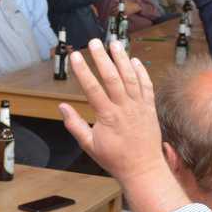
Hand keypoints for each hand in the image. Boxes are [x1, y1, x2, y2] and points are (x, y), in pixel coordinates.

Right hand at [58, 39, 163, 181]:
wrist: (143, 169)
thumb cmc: (115, 159)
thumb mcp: (89, 146)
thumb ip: (74, 125)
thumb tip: (62, 107)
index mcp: (107, 117)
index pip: (92, 89)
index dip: (82, 71)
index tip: (75, 56)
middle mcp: (124, 108)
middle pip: (112, 78)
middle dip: (102, 58)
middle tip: (94, 42)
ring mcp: (139, 107)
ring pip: (131, 78)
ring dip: (122, 59)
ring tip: (114, 44)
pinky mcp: (149, 108)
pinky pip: (146, 86)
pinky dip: (141, 72)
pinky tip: (134, 60)